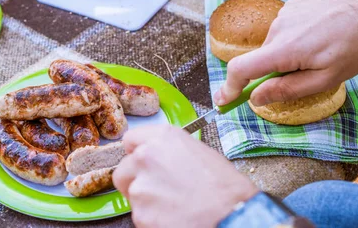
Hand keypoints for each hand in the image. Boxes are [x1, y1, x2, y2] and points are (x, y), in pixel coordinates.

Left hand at [113, 124, 258, 227]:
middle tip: (158, 190)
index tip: (142, 162)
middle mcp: (145, 157)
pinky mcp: (141, 214)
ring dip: (147, 201)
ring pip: (132, 195)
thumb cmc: (225, 187)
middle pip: (123, 169)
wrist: (233, 216)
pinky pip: (140, 216)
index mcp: (162, 138)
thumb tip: (159, 158)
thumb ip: (170, 151)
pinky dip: (152, 219)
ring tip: (174, 205)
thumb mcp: (199, 152)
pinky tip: (174, 217)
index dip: (137, 153)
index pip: (130, 140)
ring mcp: (140, 187)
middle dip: (136, 180)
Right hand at [215, 0, 357, 106]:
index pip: (241, 68)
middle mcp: (278, 27)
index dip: (229, 87)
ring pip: (274, 45)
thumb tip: (255, 98)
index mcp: (285, 48)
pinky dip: (295, 39)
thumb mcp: (327, 78)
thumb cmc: (357, 45)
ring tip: (321, 50)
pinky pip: (284, 30)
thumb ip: (287, 89)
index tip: (223, 101)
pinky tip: (320, 35)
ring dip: (288, 54)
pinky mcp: (292, 5)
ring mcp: (284, 13)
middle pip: (261, 58)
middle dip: (275, 71)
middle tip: (308, 73)